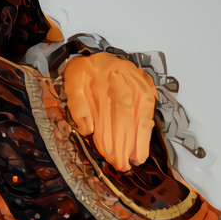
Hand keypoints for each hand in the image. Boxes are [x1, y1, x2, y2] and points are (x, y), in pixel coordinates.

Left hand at [63, 51, 155, 171]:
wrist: (100, 54)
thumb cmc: (85, 71)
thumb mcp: (72, 82)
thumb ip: (78, 104)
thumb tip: (87, 130)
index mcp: (101, 85)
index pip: (107, 118)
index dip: (109, 139)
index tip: (108, 156)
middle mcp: (122, 87)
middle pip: (124, 122)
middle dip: (123, 146)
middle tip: (122, 166)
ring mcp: (137, 89)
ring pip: (138, 120)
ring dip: (137, 143)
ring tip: (135, 161)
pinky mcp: (147, 91)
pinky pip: (147, 115)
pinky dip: (145, 133)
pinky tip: (143, 146)